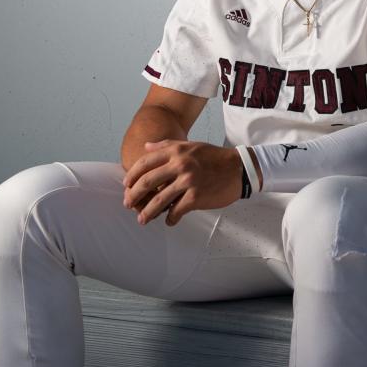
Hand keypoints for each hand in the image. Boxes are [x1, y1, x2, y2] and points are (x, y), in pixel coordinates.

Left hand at [122, 140, 242, 226]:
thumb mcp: (190, 146)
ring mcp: (188, 181)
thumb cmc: (214, 157)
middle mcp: (180, 164)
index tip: (126, 185)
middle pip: (147, 182)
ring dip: (147, 213)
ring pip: (158, 201)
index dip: (131, 176)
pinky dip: (170, 218)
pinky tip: (169, 220)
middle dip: (133, 196)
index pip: (144, 163)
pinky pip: (176, 211)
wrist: (239, 168)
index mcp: (176, 151)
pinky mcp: (196, 197)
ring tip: (142, 219)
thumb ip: (166, 145)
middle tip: (127, 204)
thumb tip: (145, 146)